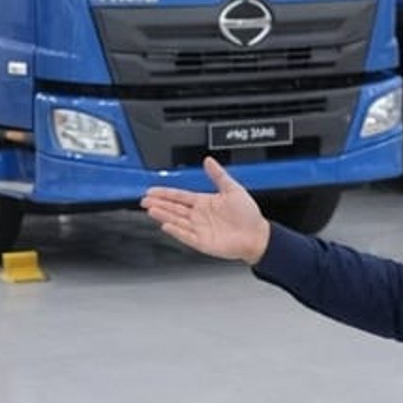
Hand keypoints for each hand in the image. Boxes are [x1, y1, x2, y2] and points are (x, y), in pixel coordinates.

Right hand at [141, 157, 271, 265]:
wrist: (258, 235)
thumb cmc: (249, 215)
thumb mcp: (233, 189)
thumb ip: (218, 175)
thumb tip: (209, 161)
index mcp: (204, 203)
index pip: (180, 197)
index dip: (165, 193)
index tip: (152, 191)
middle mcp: (199, 216)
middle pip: (174, 208)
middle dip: (159, 204)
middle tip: (144, 200)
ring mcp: (200, 229)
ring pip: (177, 221)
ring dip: (163, 215)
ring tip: (151, 210)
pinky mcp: (203, 242)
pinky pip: (186, 236)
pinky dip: (176, 231)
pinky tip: (166, 225)